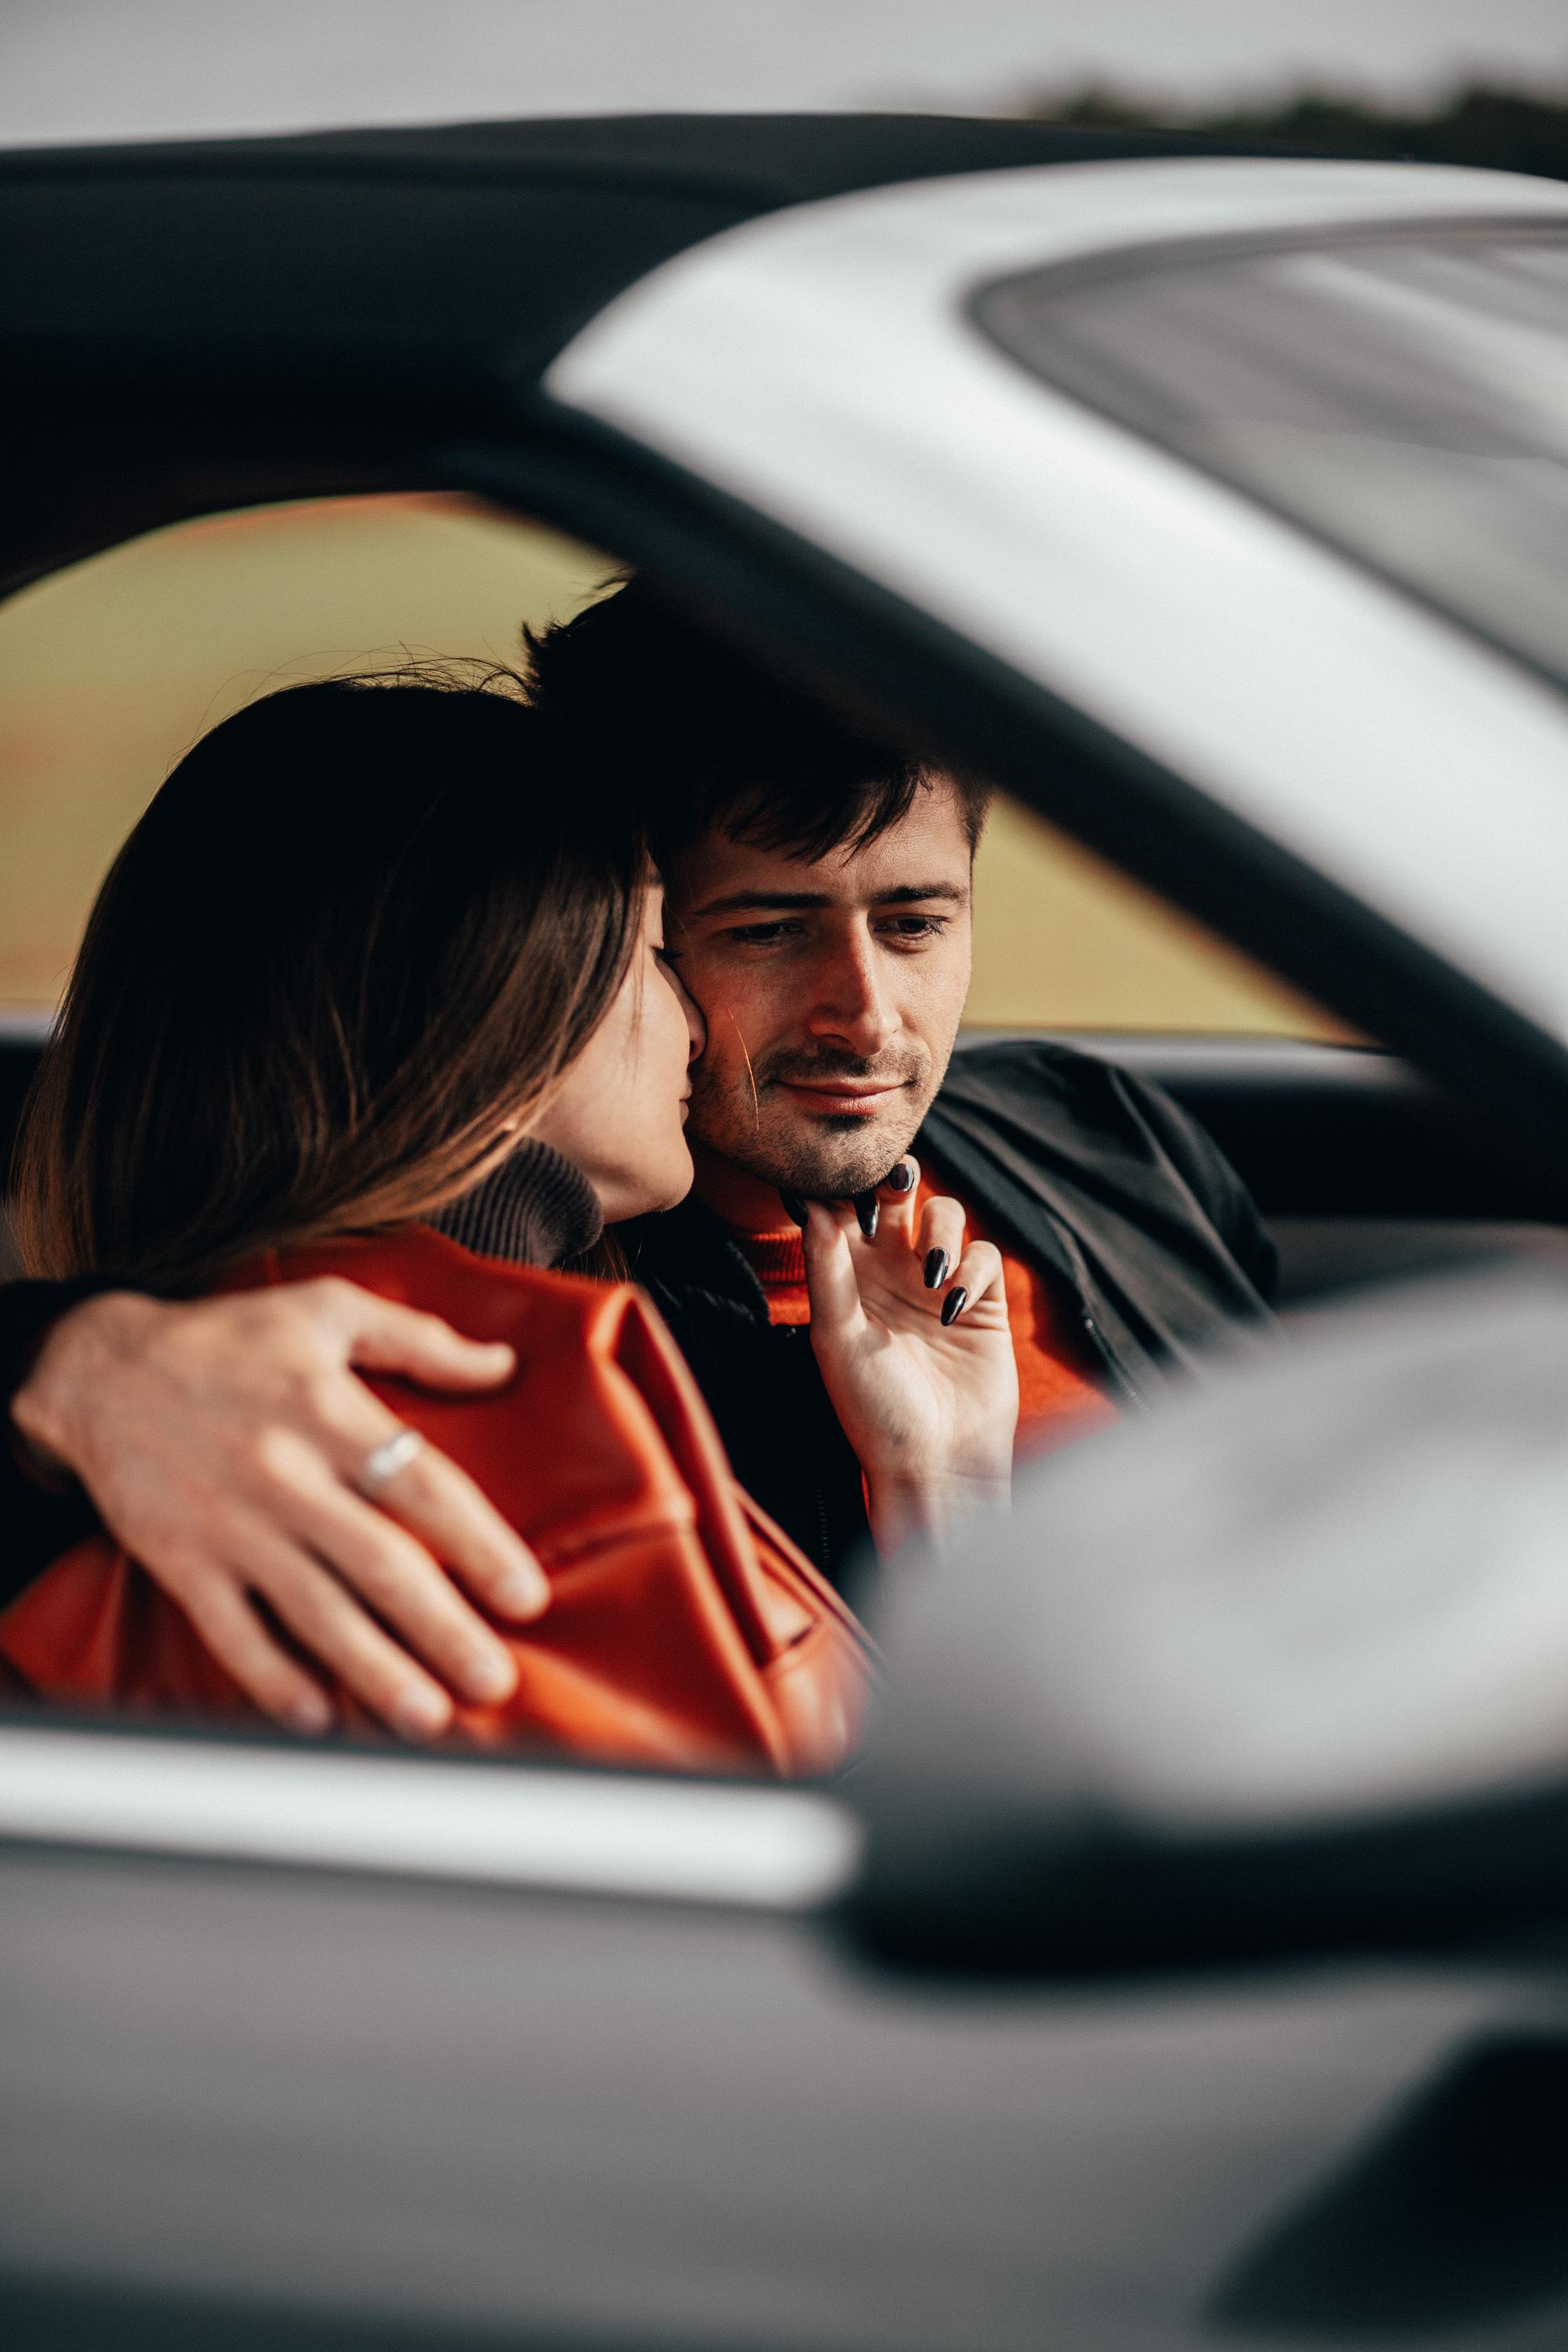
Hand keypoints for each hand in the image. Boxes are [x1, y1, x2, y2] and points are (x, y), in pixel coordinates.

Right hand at [12, 1281, 550, 1740]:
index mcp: (331, 1413)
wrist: (98, 1370)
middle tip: (493, 1681)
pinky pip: (233, 1631)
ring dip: (375, 1670)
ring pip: (314, 1611)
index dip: (480, 1545)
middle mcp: (286, 1474)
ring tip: (428, 1716)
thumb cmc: (225, 1339)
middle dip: (443, 1630)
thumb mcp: (327, 1310)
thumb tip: (501, 1364)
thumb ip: (420, 1338)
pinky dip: (273, 1679)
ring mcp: (232, 1525)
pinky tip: (318, 1718)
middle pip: (380, 1564)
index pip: (424, 1488)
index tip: (526, 1596)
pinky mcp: (182, 1561)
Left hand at [797, 1158, 1018, 1555]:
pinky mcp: (985, 1300)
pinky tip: (953, 1309)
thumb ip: (826, 1268)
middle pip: (895, 1196)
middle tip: (895, 1179)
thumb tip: (814, 1201)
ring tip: (931, 1272)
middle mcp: (891, 1272)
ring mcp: (939, 1282)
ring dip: (940, 1227)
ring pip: (945, 1213)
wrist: (934, 1461)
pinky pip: (985, 1254)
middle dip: (896, 1179)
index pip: (843, 1208)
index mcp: (846, 1277)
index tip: (842, 1183)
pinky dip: (972, 1269)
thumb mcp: (837, 1335)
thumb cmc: (873, 1407)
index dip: (843, 1185)